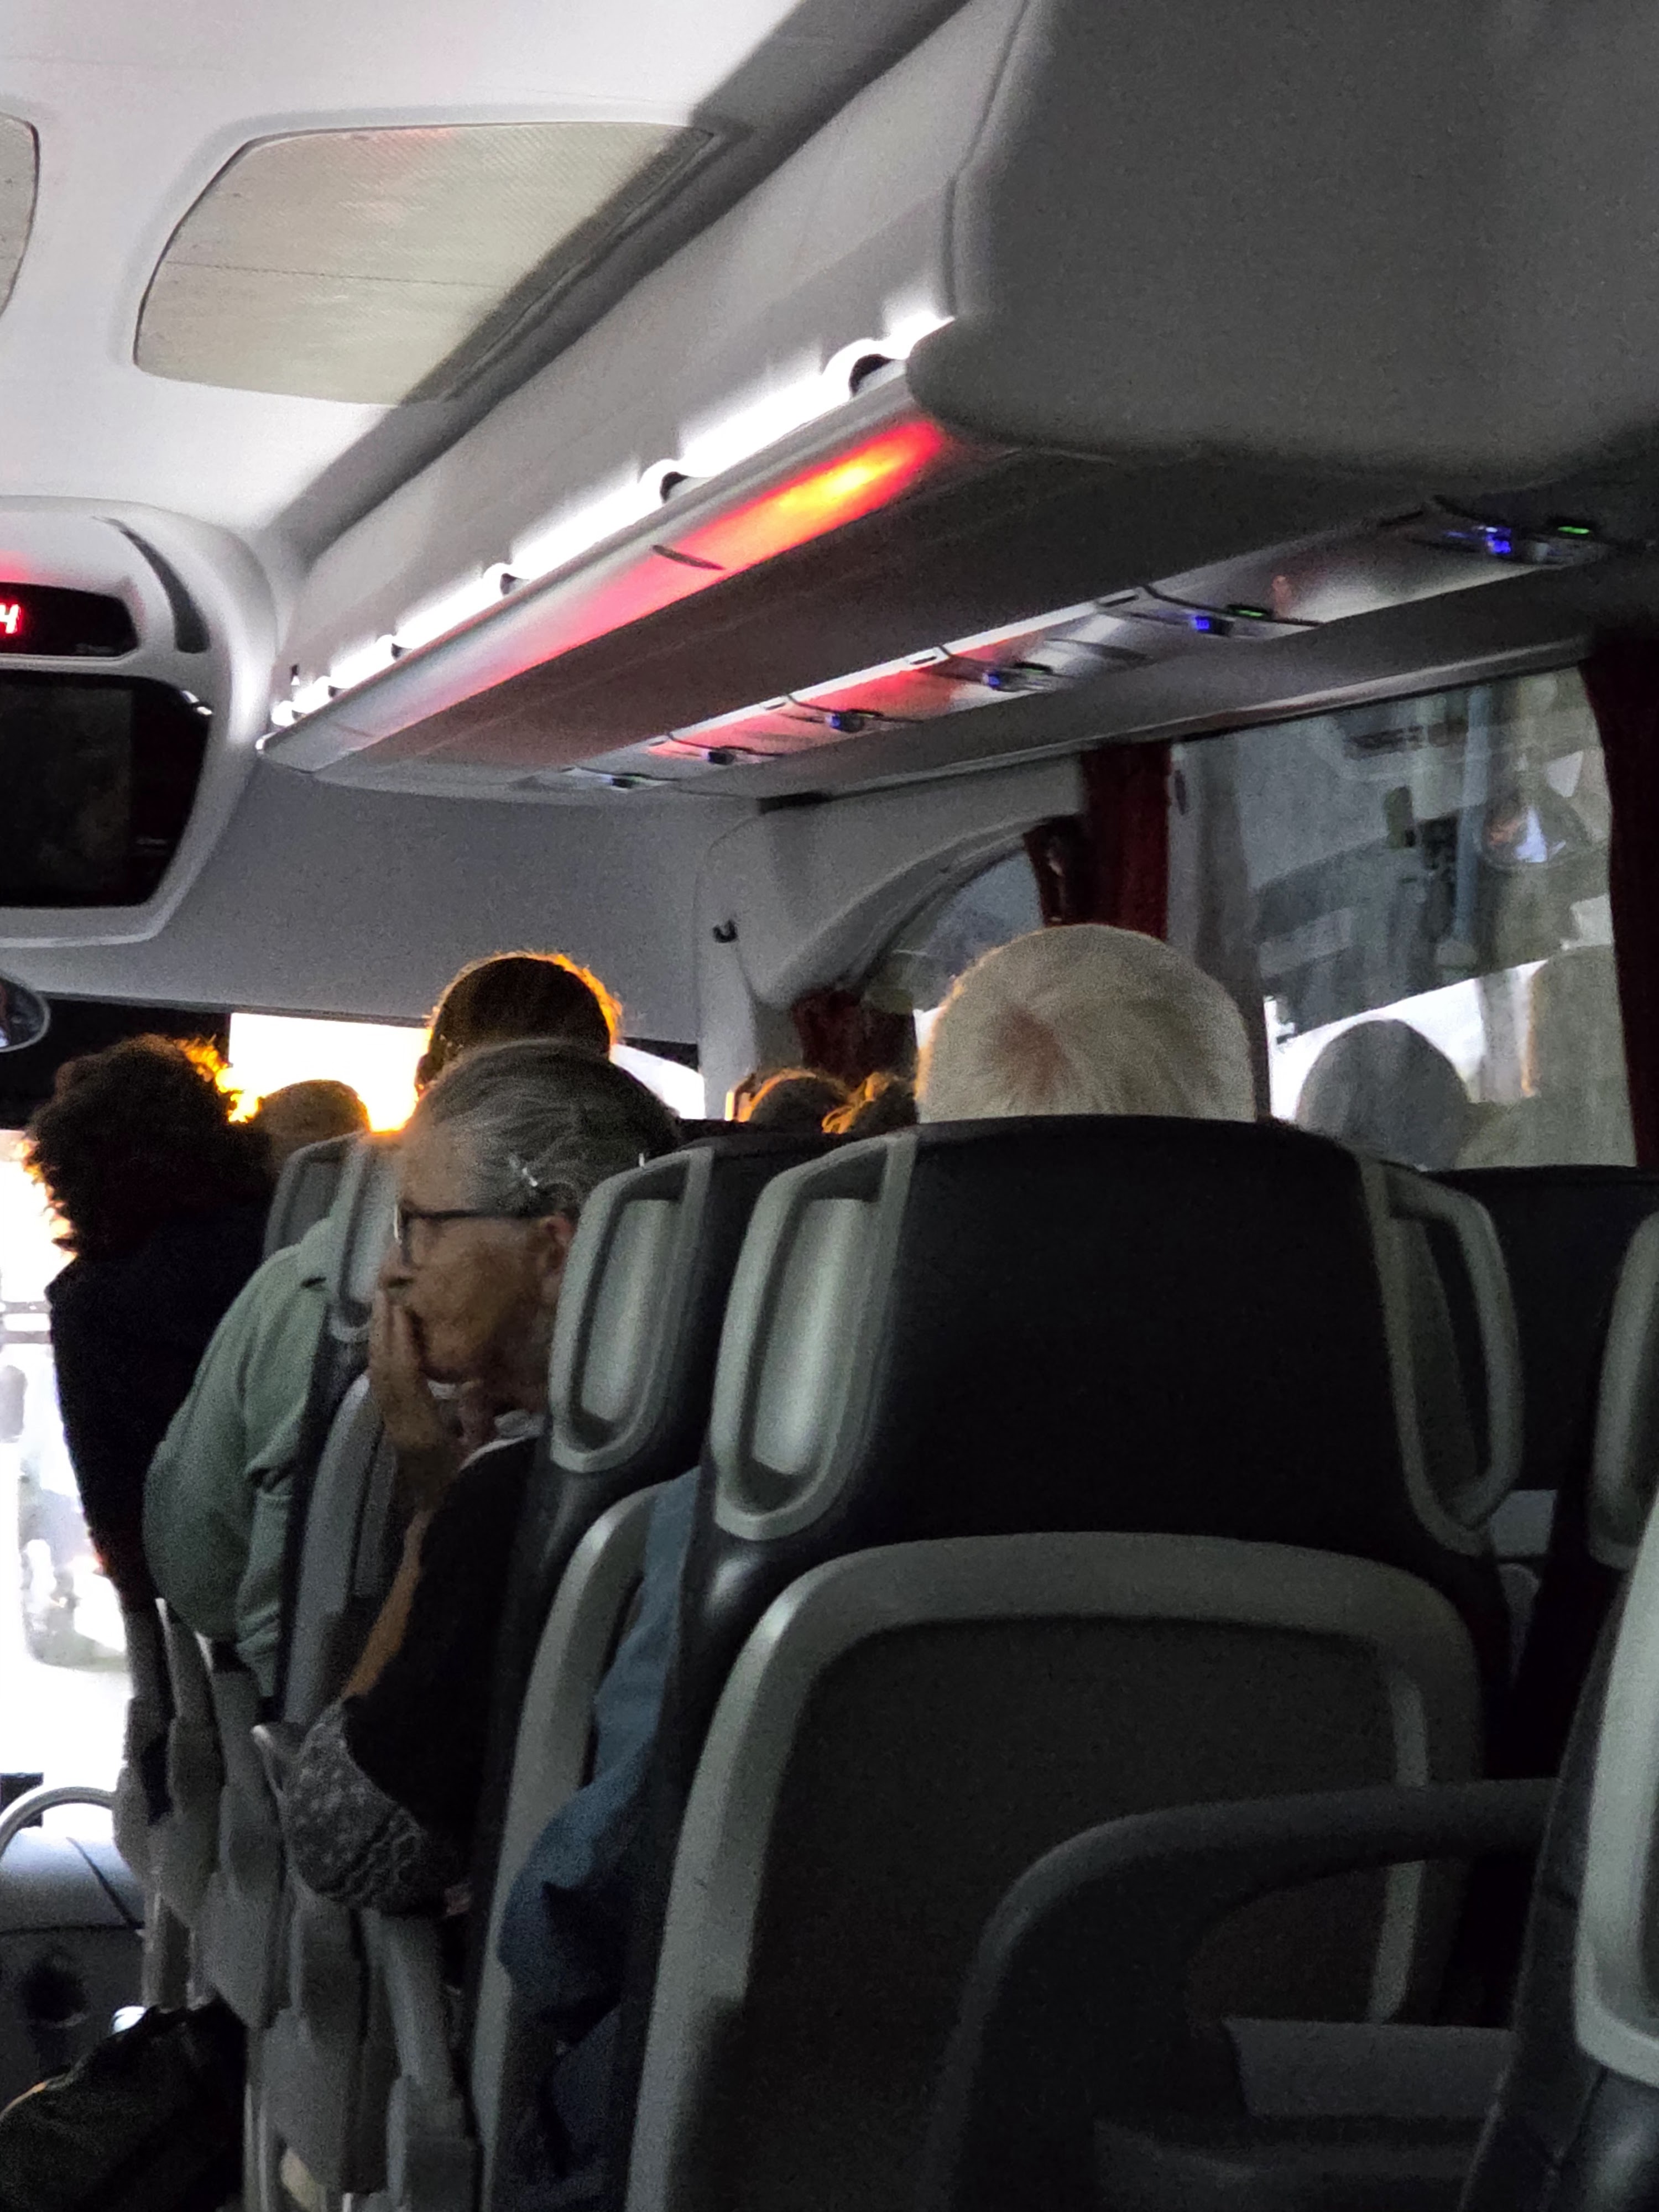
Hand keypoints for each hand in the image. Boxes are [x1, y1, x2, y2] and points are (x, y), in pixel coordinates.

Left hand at [369, 1290, 463, 1510]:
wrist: (442, 1524)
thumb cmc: (469, 1490)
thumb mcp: (484, 1458)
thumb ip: (478, 1420)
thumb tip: (471, 1379)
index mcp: (421, 1430)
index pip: (405, 1376)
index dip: (401, 1340)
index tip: (402, 1305)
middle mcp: (399, 1424)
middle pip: (382, 1369)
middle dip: (382, 1329)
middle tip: (384, 1289)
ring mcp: (392, 1426)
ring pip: (377, 1375)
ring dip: (378, 1338)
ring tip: (383, 1304)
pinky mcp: (393, 1426)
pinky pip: (382, 1384)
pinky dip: (382, 1357)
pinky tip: (388, 1340)